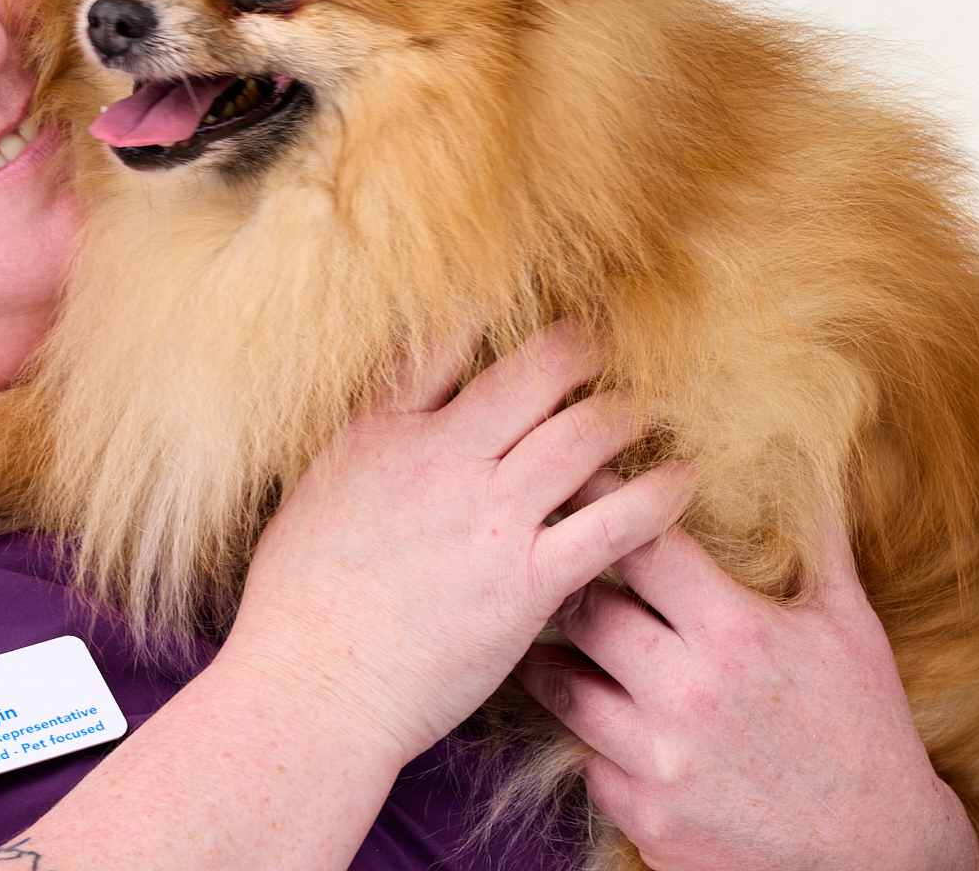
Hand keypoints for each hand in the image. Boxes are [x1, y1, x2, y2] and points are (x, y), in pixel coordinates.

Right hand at [219, 323, 694, 766]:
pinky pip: (614, 521)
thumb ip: (361, 443)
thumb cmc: (297, 602)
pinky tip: (681, 479)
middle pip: (538, 372)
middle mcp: (443, 456)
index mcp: (383, 432)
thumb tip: (384, 415)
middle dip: (585, 348)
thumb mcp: (313, 491)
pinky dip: (657, 494)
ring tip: (650, 409)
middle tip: (613, 342)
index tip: (525, 295)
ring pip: (585, 433)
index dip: (495, 308)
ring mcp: (489, 515)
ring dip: (626, 413)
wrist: (311, 683)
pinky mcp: (527, 580)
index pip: (447, 340)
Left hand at [519, 505, 978, 870]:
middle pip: (579, 606)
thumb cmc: (865, 731)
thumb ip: (818, 541)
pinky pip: (582, 755)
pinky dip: (584, 732)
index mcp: (734, 632)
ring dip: (552, 653)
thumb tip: (804, 458)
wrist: (880, 860)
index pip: (638, 543)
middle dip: (563, 579)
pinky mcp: (643, 816)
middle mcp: (687, 693)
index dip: (599, 503)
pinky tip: (594, 712)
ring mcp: (658, 760)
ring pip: (559, 681)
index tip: (575, 483)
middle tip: (551, 562)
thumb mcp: (851, 628)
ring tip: (549, 631)